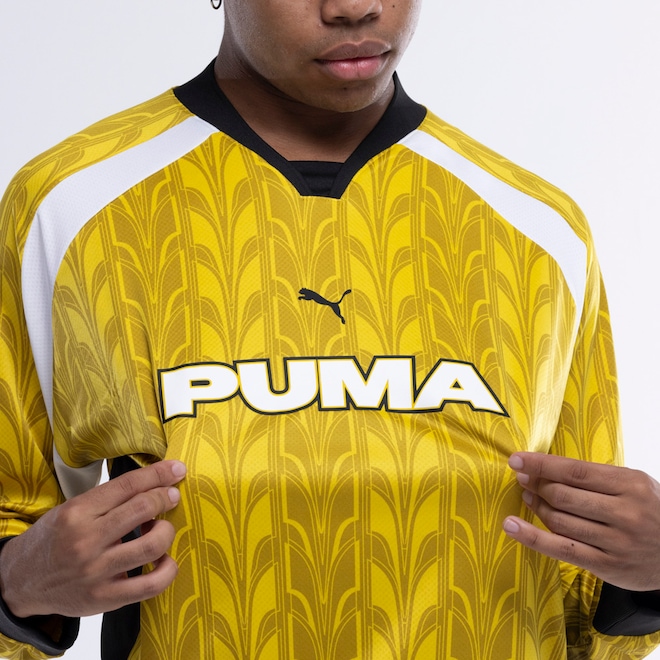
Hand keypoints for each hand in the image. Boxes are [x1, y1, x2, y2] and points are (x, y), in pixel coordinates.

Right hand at [0, 460, 185, 617]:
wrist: (20, 581)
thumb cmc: (53, 539)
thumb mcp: (72, 508)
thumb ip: (110, 499)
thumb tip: (155, 483)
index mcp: (77, 513)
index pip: (128, 485)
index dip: (159, 474)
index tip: (177, 469)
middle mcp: (86, 541)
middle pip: (143, 509)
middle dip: (166, 497)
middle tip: (171, 495)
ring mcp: (96, 572)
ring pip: (152, 545)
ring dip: (167, 530)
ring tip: (160, 527)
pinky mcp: (105, 599)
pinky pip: (151, 585)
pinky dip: (168, 569)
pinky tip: (164, 559)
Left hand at [503, 452, 659, 590]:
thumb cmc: (652, 511)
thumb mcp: (635, 484)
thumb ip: (598, 477)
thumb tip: (549, 467)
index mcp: (630, 485)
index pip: (574, 471)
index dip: (540, 464)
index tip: (516, 459)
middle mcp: (624, 513)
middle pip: (563, 495)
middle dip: (535, 483)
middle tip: (522, 477)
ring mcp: (615, 542)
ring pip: (559, 520)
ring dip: (534, 505)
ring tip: (526, 495)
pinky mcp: (607, 566)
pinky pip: (560, 549)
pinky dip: (531, 537)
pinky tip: (511, 525)